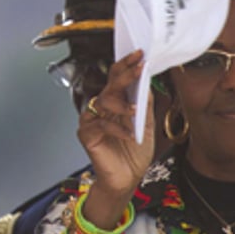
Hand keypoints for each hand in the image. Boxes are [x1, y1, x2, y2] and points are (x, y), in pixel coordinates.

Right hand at [76, 50, 154, 204]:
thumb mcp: (146, 124)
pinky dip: (117, 129)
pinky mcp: (87, 134)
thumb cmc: (134, 152)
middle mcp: (102, 108)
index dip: (127, 65)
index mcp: (116, 102)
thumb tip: (147, 82)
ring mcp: (92, 120)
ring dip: (121, 104)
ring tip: (135, 111)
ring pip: (102, 101)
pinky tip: (129, 135)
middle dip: (124, 74)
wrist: (127, 178)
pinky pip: (100, 125)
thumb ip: (144, 104)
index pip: (118, 78)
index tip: (140, 55)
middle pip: (110, 85)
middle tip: (138, 66)